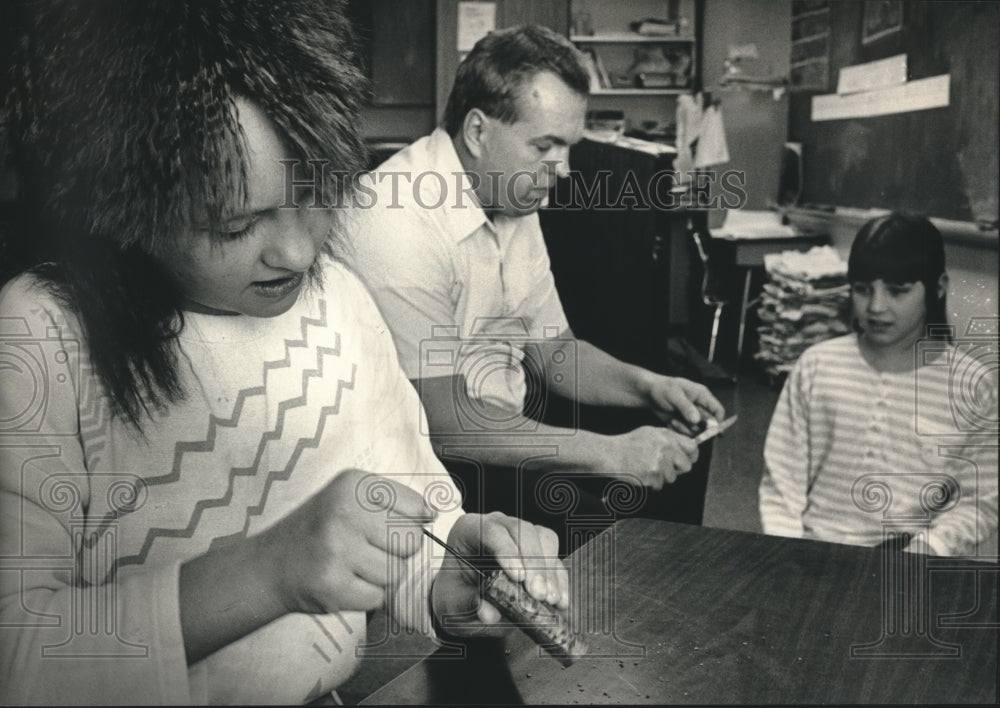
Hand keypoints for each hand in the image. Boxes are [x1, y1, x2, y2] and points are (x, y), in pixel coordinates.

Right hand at [256, 468, 435, 615]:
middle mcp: (345, 511)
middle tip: (366, 549)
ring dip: (380, 575)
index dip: (409, 523)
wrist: (271, 564)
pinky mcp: (331, 585)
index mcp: (354, 484)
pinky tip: (344, 581)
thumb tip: (432, 513)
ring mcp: (336, 549)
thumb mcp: (350, 496)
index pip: (417, 508)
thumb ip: (393, 500)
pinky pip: (378, 597)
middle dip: (395, 551)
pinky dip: (366, 595)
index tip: (385, 527)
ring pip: (396, 572)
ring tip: (352, 565)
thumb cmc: (322, 529)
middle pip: (411, 542)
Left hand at [430, 512, 566, 637]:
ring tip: (549, 600)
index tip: (518, 577)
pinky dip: (559, 581)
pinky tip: (560, 601)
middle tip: (537, 594)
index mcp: (470, 530)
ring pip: (544, 540)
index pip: (491, 530)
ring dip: (549, 571)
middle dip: (534, 564)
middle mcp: (498, 527)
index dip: (507, 550)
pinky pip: (555, 559)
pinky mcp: (538, 552)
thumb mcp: (454, 604)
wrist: (464, 601)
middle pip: (523, 531)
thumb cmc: (456, 595)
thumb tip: (489, 614)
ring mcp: (520, 537)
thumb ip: (469, 606)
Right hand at [608, 425, 698, 489]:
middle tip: (665, 468)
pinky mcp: (653, 476)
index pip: (693, 447)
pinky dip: (651, 483)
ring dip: (662, 477)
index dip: (692, 456)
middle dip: (678, 470)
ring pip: (672, 478)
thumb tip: (687, 448)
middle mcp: (666, 449)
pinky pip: (659, 485)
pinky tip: (641, 474)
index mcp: (667, 436)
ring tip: (647, 468)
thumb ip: (669, 438)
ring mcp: (660, 463)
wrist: (610, 454)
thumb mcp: (650, 433)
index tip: (688, 459)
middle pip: (687, 466)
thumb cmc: (627, 444)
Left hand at [644, 375, 725, 430]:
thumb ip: (686, 407)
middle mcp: (700, 407)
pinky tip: (671, 422)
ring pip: (697, 431)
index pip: (718, 411)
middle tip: (686, 424)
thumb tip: (697, 420)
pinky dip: (679, 430)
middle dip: (698, 428)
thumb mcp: (674, 396)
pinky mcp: (684, 424)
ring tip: (674, 420)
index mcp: (702, 396)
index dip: (718, 422)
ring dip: (686, 429)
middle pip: (709, 424)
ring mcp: (692, 417)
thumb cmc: (662, 389)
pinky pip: (687, 433)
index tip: (711, 431)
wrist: (648, 395)